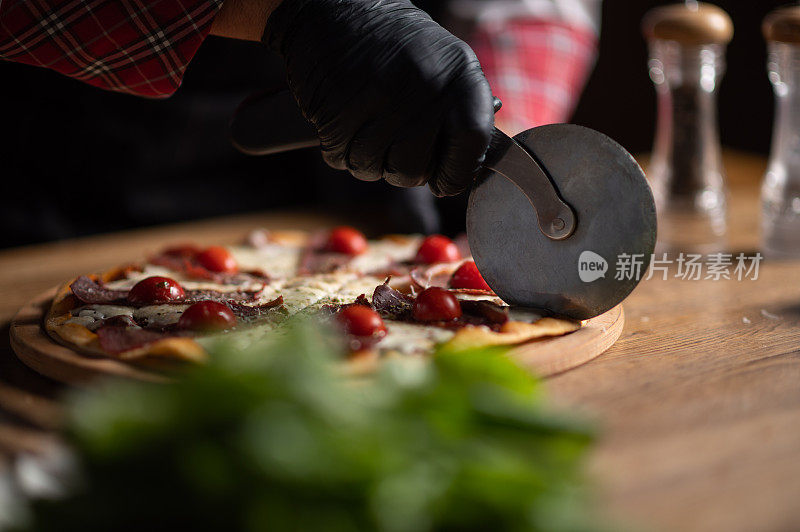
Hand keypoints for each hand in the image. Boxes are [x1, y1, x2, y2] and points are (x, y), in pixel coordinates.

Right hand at [263, 0, 494, 195]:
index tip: (445, 181)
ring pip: (372, 168)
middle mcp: (424, 86)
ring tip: (366, 125)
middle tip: (393, 145)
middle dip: (401, 169)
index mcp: (459, 76)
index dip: (457, 173)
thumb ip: (461, 115)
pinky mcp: (338, 109)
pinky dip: (339, 149)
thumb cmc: (397, 47)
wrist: (338, 9)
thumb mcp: (445, 66)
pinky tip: (345, 122)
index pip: (473, 144)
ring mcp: (379, 98)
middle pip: (414, 170)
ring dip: (366, 159)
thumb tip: (470, 169)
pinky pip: (341, 157)